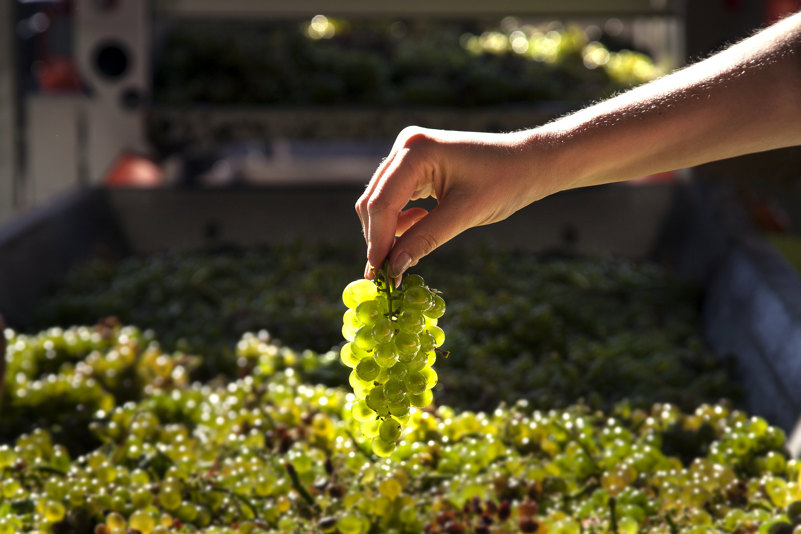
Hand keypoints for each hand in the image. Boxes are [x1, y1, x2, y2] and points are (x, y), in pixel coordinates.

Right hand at [355, 126, 556, 278]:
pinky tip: (420, 224)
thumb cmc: (504, 183)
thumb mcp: (464, 215)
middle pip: (374, 201)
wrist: (529, 163)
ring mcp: (408, 153)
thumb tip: (393, 268)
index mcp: (416, 151)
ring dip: (389, 230)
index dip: (377, 241)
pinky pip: (393, 197)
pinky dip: (400, 219)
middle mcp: (406, 146)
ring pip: (380, 201)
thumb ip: (424, 239)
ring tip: (409, 250)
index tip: (379, 274)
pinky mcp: (414, 164)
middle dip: (379, 238)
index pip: (382, 202)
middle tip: (387, 275)